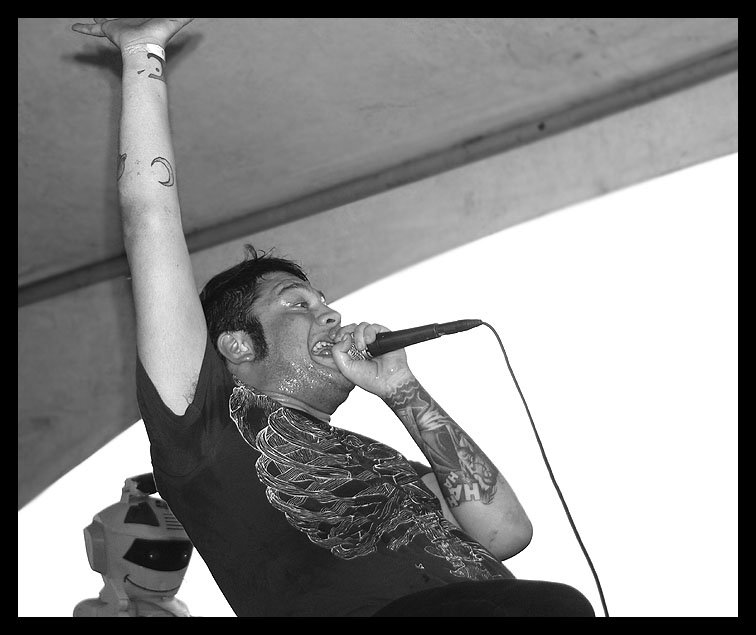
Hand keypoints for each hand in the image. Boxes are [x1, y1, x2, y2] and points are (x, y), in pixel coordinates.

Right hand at [71, 18, 193, 49]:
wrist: (144, 47)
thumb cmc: (159, 36)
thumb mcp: (174, 21)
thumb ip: (184, 17)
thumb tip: (197, 14)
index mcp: (140, 22)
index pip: (136, 15)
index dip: (136, 14)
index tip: (135, 14)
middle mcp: (127, 24)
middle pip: (118, 16)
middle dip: (114, 15)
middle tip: (109, 15)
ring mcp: (116, 27)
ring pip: (104, 20)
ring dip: (98, 18)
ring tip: (95, 16)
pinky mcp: (108, 29)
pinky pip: (93, 29)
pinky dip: (85, 28)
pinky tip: (74, 27)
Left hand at [331, 322, 414, 398]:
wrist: (389, 381)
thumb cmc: (371, 379)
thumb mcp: (346, 368)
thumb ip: (337, 352)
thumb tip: (344, 338)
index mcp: (352, 353)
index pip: (342, 337)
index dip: (338, 334)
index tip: (335, 337)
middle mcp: (362, 345)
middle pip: (350, 328)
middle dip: (345, 330)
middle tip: (344, 337)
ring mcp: (373, 341)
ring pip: (361, 326)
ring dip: (358, 334)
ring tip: (362, 346)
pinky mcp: (384, 336)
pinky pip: (374, 326)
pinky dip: (369, 332)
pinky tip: (370, 341)